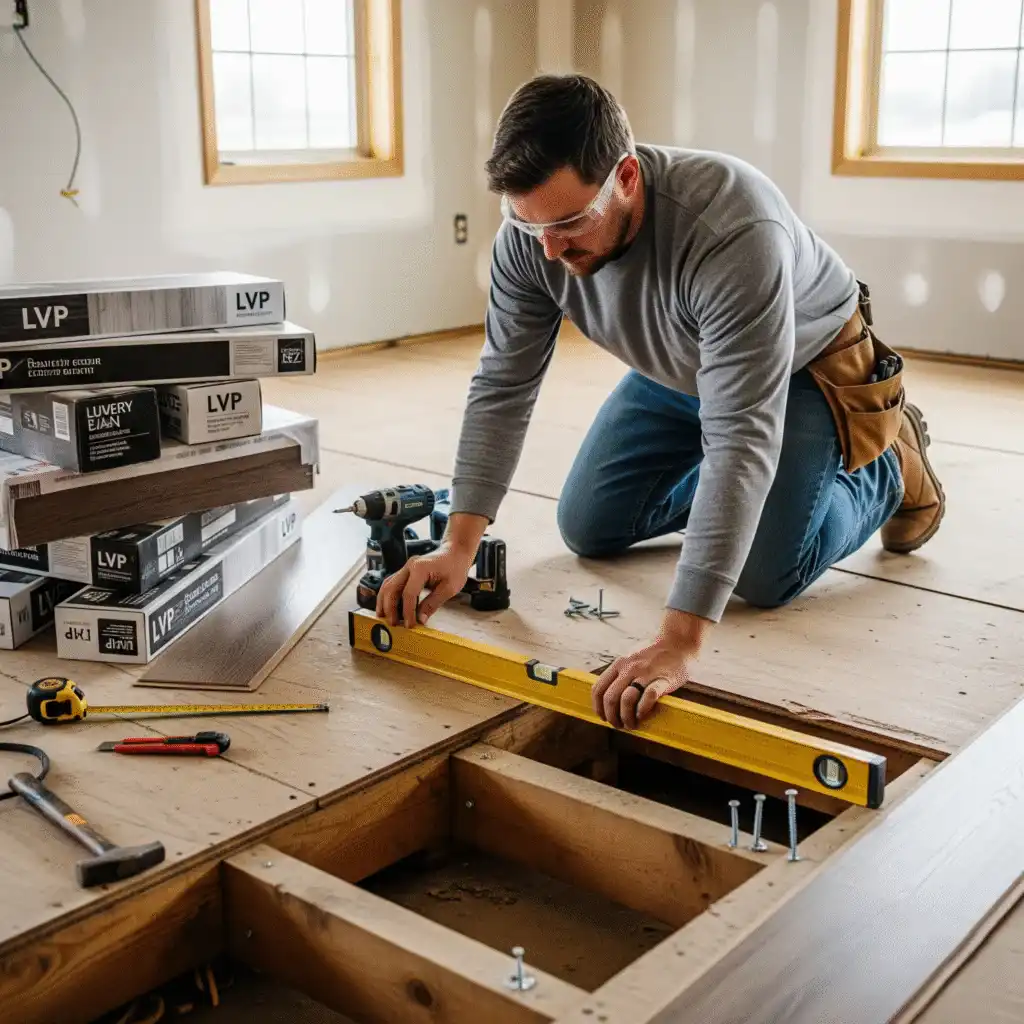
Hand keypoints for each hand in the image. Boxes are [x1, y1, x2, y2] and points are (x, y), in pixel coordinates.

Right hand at [376, 544, 471, 627]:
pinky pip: (392, 584)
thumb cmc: (455, 568)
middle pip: (391, 588)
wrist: (455, 553)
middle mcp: (409, 566)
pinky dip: (388, 596)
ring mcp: (406, 568)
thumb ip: (433, 603)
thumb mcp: (449, 588)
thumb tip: (420, 620)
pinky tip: (388, 608)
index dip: (407, 611)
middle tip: (393, 624)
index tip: (409, 625)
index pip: (408, 593)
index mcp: (420, 568)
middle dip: (389, 608)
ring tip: (383, 618)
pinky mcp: (406, 572)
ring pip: (387, 585)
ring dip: (383, 602)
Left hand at [591, 609, 709, 729]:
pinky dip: (642, 710)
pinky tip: (642, 715)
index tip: (603, 717)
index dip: (598, 707)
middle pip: (610, 698)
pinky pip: (648, 697)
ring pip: (626, 700)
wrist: (678, 642)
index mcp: (619, 664)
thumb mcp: (630, 658)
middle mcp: (629, 668)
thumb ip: (619, 673)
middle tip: (619, 725)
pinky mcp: (663, 680)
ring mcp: (645, 673)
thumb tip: (607, 696)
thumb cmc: (654, 654)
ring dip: (626, 717)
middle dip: (611, 717)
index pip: (598, 689)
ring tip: (631, 724)